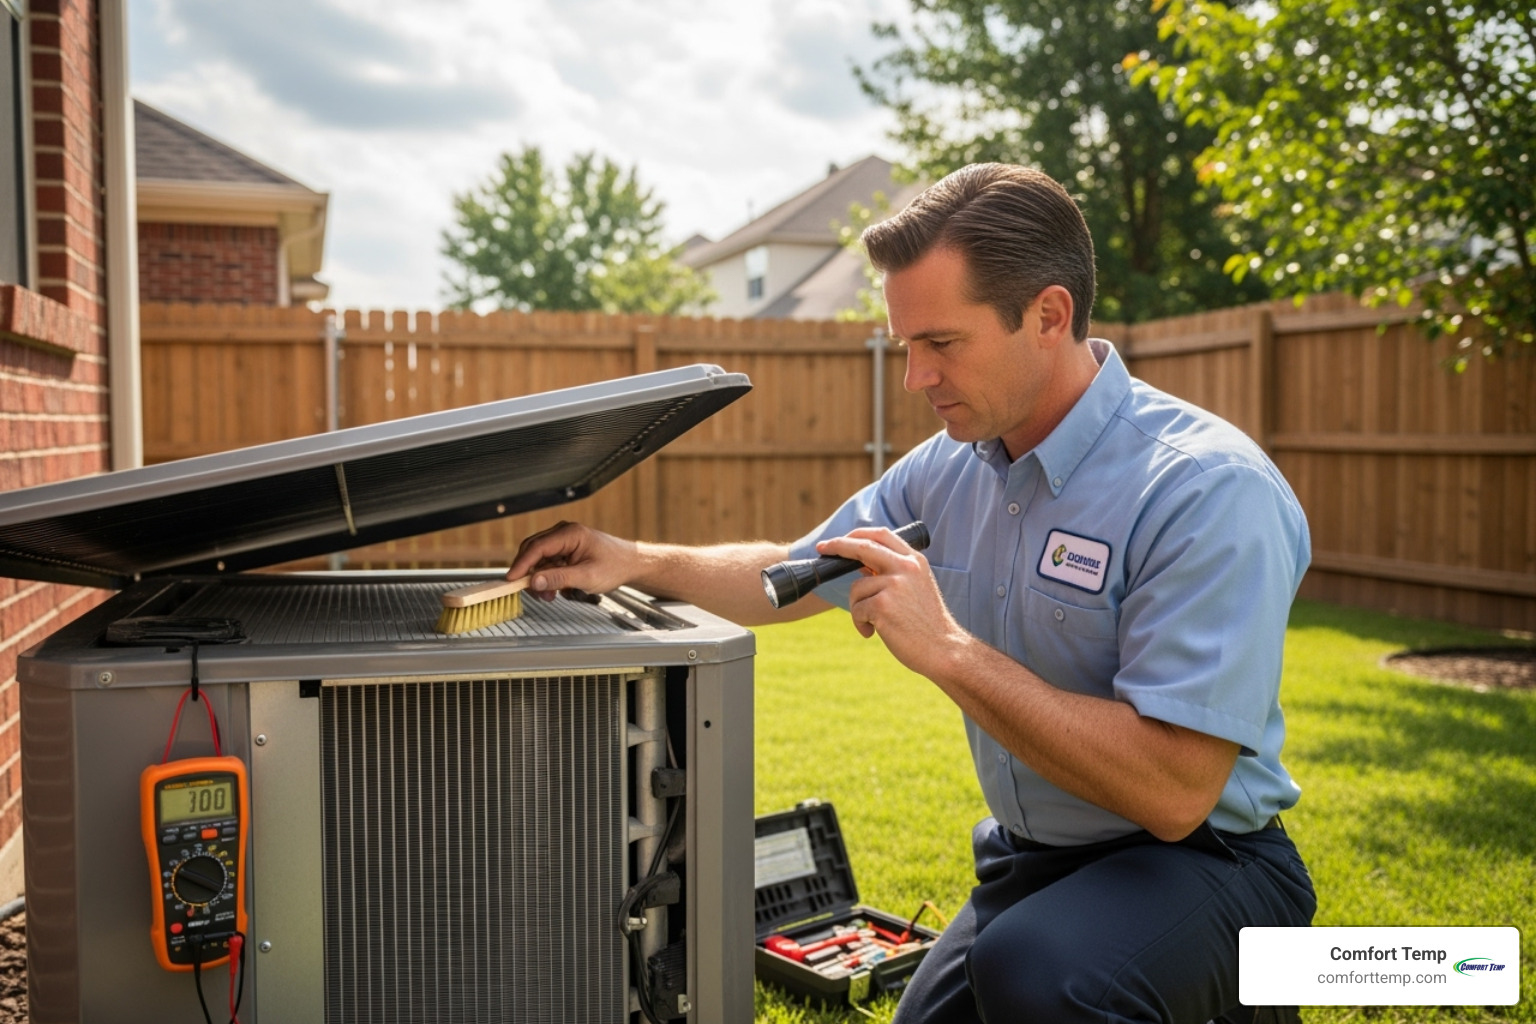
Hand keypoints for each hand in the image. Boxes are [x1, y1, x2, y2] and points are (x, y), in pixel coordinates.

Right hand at [506, 521, 638, 601]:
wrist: (630, 564)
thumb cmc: (615, 566)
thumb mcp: (587, 576)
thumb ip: (560, 578)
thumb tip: (535, 581)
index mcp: (570, 534)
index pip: (537, 547)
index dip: (522, 564)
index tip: (512, 580)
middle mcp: (563, 534)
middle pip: (533, 551)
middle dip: (530, 574)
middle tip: (535, 594)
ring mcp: (563, 541)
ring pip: (538, 560)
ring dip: (540, 578)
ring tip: (550, 595)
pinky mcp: (564, 550)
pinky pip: (547, 563)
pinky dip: (547, 577)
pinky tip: (556, 589)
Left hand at [815, 527, 967, 678]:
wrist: (943, 649)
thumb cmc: (927, 623)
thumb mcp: (915, 588)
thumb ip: (892, 573)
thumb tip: (861, 564)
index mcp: (915, 561)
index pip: (882, 535)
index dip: (858, 534)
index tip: (840, 539)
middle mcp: (906, 567)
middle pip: (862, 546)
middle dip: (838, 545)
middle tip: (822, 548)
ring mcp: (894, 585)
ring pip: (856, 588)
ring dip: (858, 607)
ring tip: (873, 623)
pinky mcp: (883, 605)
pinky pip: (856, 610)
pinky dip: (860, 623)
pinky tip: (873, 632)